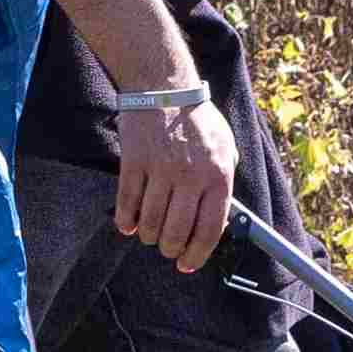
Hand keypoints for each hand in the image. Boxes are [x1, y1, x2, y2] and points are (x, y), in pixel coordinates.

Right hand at [113, 92, 238, 271]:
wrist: (164, 87)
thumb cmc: (198, 120)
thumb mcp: (226, 148)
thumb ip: (224, 183)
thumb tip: (218, 220)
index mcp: (218, 176)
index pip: (209, 230)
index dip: (196, 255)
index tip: (187, 264)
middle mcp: (190, 176)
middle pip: (176, 232)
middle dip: (170, 249)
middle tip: (167, 250)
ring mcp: (160, 170)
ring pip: (150, 223)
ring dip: (148, 236)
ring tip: (149, 234)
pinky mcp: (134, 162)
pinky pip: (127, 203)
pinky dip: (126, 220)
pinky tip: (128, 224)